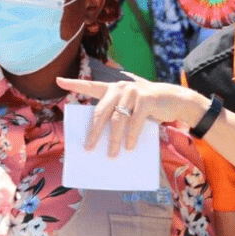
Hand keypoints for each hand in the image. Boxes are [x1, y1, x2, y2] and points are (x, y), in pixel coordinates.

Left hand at [56, 74, 208, 157]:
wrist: (176, 100)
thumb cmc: (149, 108)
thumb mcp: (131, 109)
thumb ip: (117, 116)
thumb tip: (102, 141)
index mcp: (113, 88)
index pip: (90, 86)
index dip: (73, 83)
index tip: (57, 80)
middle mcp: (120, 87)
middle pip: (100, 111)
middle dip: (94, 133)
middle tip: (88, 148)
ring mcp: (133, 92)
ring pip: (117, 120)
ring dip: (113, 140)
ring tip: (111, 155)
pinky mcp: (146, 99)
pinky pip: (134, 122)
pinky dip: (131, 137)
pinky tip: (130, 148)